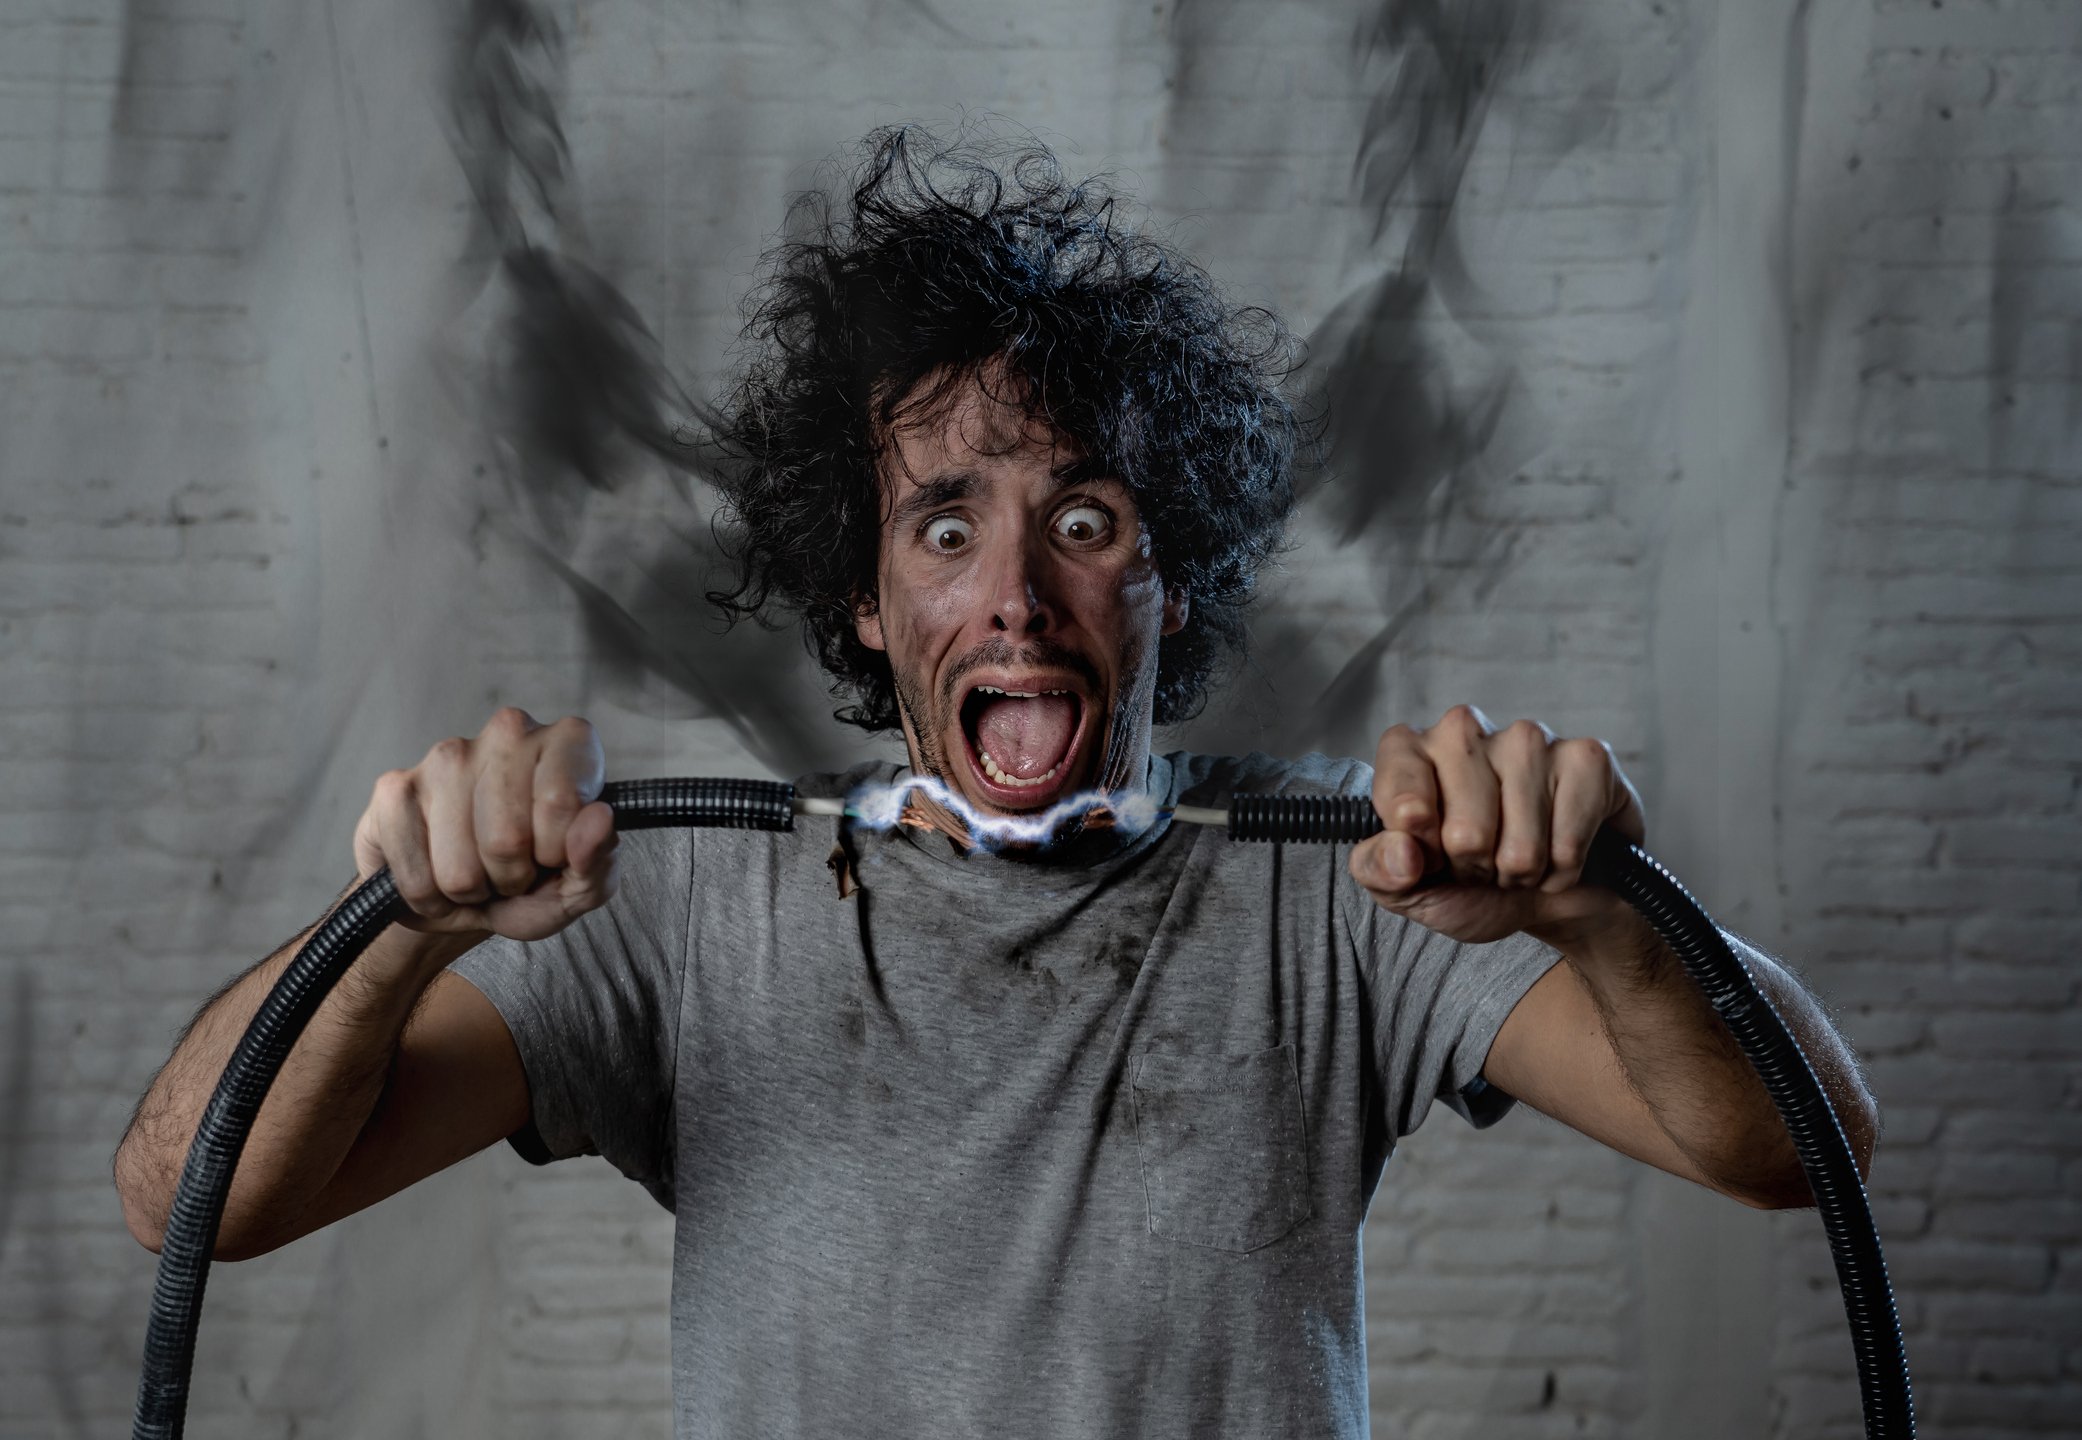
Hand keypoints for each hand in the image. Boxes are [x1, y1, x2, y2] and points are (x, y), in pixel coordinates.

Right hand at [352, 708, 617, 940]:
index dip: (558, 853)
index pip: (561, 801)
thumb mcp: (581, 885)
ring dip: (469, 891)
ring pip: (459, 866)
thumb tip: (599, 820)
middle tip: (512, 871)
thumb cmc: (533, 882)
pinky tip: (437, 877)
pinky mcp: (394, 787)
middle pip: (507, 838)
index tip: (554, 856)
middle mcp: (508, 732)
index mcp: (566, 743)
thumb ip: (599, 859)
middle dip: (511, 877)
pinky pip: (415, 874)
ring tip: (478, 874)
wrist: (462, 897)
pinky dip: (428, 897)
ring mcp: (447, 755)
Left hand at [1348, 705, 1644, 946]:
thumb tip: (1402, 853)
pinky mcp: (1585, 757)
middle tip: (1479, 863)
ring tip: (1517, 862)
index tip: (1428, 854)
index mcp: (1410, 751)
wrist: (1547, 900)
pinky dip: (1564, 868)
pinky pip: (1569, 840)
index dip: (1419, 841)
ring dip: (1521, 872)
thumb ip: (1377, 870)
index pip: (1400, 791)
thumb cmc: (1469, 885)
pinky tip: (1559, 854)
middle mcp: (1465, 731)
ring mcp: (1527, 738)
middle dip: (1474, 866)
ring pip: (1521, 840)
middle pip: (1465, 828)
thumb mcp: (1405, 888)